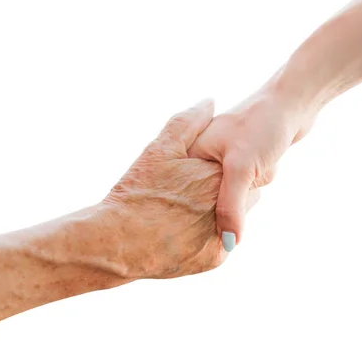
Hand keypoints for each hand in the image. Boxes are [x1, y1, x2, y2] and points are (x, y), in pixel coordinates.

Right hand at [99, 99, 257, 278]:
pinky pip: (223, 241)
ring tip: (187, 211)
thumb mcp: (160, 149)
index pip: (244, 169)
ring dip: (220, 213)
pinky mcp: (215, 259)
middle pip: (243, 193)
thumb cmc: (135, 193)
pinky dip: (210, 235)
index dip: (225, 168)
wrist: (117, 243)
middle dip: (226, 190)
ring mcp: (224, 235)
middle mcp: (227, 207)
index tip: (203, 171)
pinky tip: (185, 231)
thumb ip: (188, 122)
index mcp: (219, 176)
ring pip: (235, 219)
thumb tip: (210, 101)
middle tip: (192, 192)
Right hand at [188, 89, 315, 244]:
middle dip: (243, 190)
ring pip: (237, 197)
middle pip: (218, 202)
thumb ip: (230, 207)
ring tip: (261, 157)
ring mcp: (220, 161)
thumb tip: (230, 244)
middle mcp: (200, 158)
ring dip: (254, 185)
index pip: (196, 200)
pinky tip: (266, 160)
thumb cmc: (262, 125)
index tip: (238, 180)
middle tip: (252, 159)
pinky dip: (259, 181)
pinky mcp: (238, 163)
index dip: (218, 200)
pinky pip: (247, 188)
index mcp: (189, 155)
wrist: (292, 101)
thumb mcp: (241, 168)